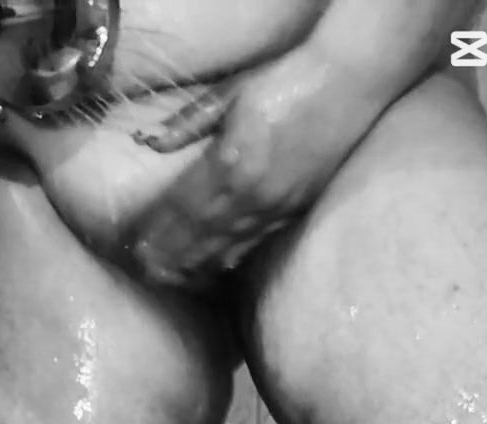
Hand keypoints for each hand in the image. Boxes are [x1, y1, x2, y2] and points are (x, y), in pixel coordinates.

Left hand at [130, 44, 384, 286]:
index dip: (160, 232)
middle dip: (174, 257)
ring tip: (177, 279)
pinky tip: (219, 269)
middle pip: (202, 236)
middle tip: (150, 274)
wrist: (347, 85)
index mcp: (229, 163)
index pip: (184, 208)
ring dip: (200, 266)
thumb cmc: (287, 81)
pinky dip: (234, 257)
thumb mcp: (232, 92)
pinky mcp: (295, 209)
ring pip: (229, 247)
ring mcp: (275, 206)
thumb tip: (153, 143)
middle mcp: (250, 195)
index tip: (139, 248)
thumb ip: (191, 121)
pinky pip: (257, 242)